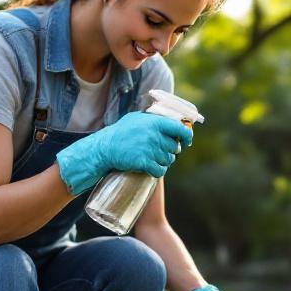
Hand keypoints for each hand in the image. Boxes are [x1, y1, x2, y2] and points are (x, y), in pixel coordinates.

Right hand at [55, 112, 192, 194]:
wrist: (103, 149)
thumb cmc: (119, 133)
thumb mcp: (135, 119)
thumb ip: (153, 119)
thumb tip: (172, 120)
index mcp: (154, 122)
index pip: (180, 129)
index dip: (187, 136)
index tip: (187, 141)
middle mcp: (154, 135)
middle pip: (175, 148)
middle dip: (170, 151)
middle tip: (160, 151)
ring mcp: (149, 149)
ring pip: (168, 160)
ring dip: (163, 161)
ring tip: (152, 158)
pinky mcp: (144, 162)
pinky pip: (160, 170)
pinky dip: (157, 171)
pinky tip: (150, 168)